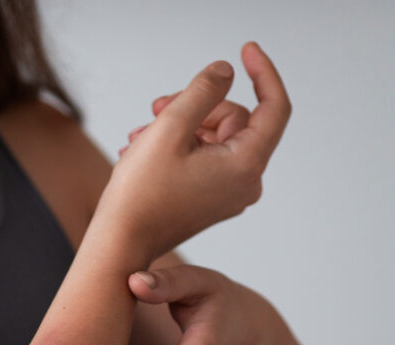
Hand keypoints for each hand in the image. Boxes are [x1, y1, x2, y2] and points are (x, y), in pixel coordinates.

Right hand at [93, 41, 291, 259]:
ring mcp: (229, 194)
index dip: (263, 73)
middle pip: (235, 120)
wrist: (120, 243)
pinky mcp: (212, 200)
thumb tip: (224, 72)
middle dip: (196, 106)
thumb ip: (203, 91)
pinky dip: (179, 147)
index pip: (274, 107)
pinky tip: (144, 150)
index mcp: (245, 165)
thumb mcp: (171, 127)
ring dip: (180, 126)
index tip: (246, 50)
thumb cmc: (141, 194)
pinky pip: (205, 158)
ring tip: (140, 134)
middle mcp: (246, 183)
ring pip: (215, 137)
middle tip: (156, 108)